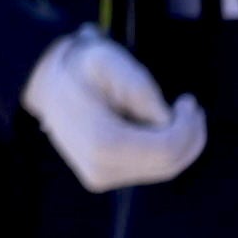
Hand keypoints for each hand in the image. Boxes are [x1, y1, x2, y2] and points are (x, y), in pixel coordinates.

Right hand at [23, 27, 208, 192]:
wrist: (46, 81)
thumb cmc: (80, 67)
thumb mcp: (109, 60)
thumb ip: (140, 88)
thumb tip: (165, 121)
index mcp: (102, 143)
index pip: (167, 151)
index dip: (189, 129)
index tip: (188, 101)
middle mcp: (101, 169)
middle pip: (168, 165)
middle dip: (189, 137)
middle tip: (191, 108)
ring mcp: (100, 177)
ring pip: (161, 170)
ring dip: (178, 144)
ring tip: (178, 114)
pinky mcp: (102, 177)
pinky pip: (147, 170)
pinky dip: (161, 150)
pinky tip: (156, 127)